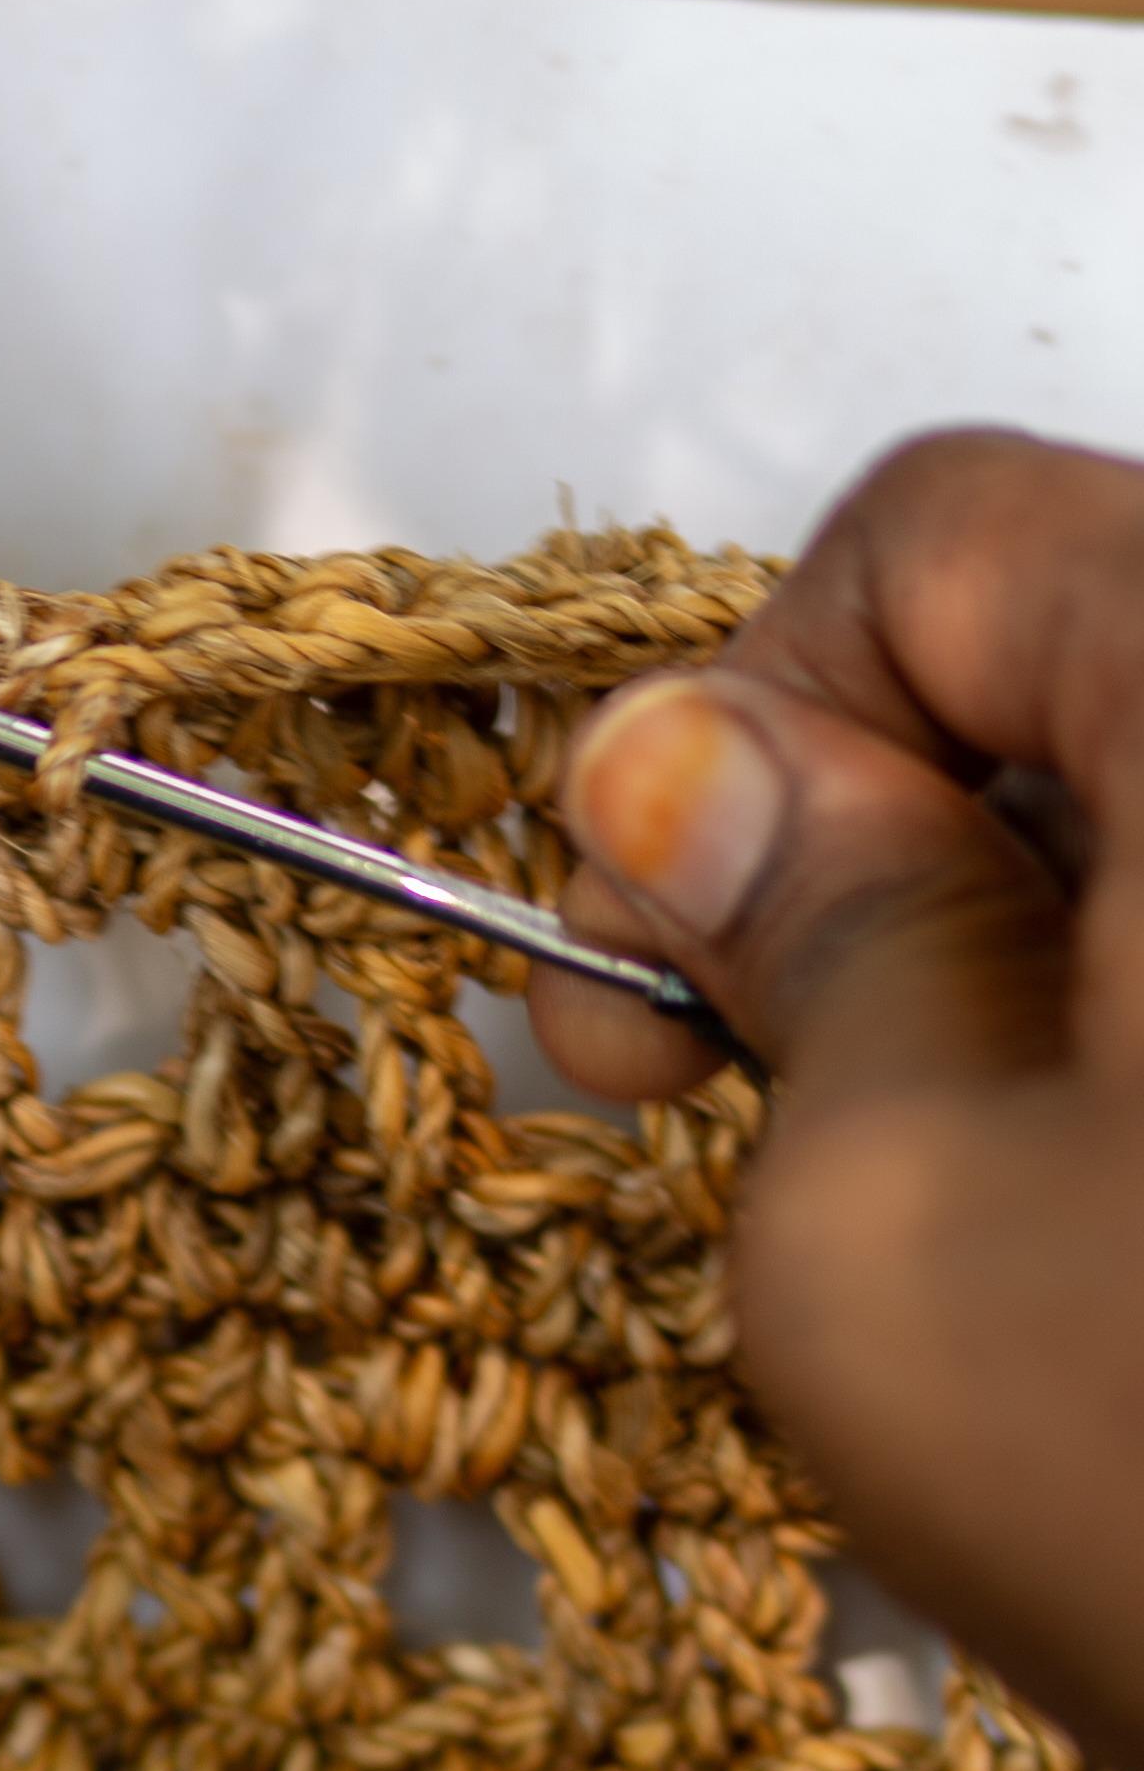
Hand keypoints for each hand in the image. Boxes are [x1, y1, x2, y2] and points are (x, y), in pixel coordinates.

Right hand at [531, 429, 1143, 1770]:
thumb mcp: (897, 1221)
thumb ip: (781, 935)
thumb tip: (682, 777)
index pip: (937, 534)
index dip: (750, 713)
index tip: (670, 927)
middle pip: (1071, 663)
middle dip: (872, 853)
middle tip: (740, 1068)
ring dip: (1016, 970)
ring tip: (949, 1199)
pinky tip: (1107, 1236)